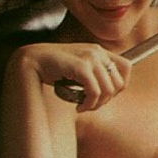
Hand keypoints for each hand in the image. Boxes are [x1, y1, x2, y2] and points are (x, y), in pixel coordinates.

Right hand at [15, 42, 131, 111]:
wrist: (31, 60)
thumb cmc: (54, 67)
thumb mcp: (79, 67)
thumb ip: (95, 73)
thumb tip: (111, 92)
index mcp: (99, 50)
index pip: (126, 67)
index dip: (121, 85)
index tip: (107, 95)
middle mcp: (97, 52)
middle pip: (119, 82)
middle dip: (108, 99)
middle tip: (92, 104)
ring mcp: (90, 58)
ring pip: (108, 90)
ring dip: (97, 104)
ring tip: (84, 106)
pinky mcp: (81, 67)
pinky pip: (95, 92)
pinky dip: (89, 104)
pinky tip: (79, 107)